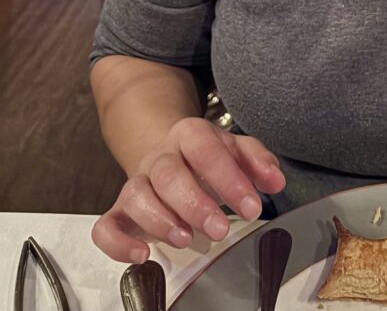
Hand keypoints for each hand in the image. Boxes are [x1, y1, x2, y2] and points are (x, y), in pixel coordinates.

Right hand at [91, 117, 285, 262]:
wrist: (169, 153)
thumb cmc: (207, 157)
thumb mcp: (236, 150)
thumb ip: (258, 161)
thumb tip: (276, 181)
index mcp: (190, 135)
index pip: (207, 150)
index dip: (229, 178)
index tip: (251, 206)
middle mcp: (160, 157)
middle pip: (169, 173)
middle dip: (195, 203)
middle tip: (221, 229)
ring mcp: (137, 183)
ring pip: (137, 195)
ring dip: (160, 220)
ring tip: (186, 239)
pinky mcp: (119, 211)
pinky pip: (105, 226)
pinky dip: (118, 243)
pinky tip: (142, 255)